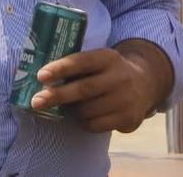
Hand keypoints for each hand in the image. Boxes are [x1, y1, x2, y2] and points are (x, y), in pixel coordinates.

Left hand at [32, 40, 174, 132]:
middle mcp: (120, 76)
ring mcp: (125, 98)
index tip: (41, 76)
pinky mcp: (128, 117)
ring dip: (72, 112)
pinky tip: (85, 117)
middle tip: (36, 101)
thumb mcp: (100, 62)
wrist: (146, 83)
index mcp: (109, 58)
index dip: (61, 68)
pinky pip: (94, 125)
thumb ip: (79, 67)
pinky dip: (83, 123)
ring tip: (69, 108)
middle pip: (83, 89)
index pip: (83, 61)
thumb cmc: (110, 73)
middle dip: (57, 95)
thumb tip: (44, 81)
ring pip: (86, 111)